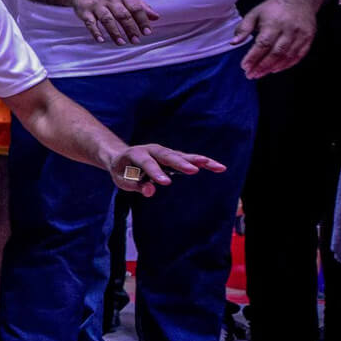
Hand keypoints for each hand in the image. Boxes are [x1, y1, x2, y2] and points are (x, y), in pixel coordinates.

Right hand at [70, 0, 157, 44]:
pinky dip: (96, 32)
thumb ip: (140, 7)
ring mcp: (97, 6)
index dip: (142, 20)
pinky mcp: (85, 12)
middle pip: (122, 15)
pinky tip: (101, 40)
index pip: (135, 8)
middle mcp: (110, 0)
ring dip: (115, 32)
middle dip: (130, 28)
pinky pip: (90, 23)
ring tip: (122, 43)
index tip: (147, 32)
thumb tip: (156, 17)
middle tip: (136, 40)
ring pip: (107, 19)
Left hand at [107, 144, 224, 196]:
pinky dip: (203, 162)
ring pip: (182, 155)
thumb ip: (135, 185)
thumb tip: (150, 191)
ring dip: (199, 161)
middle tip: (194, 170)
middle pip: (168, 156)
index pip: (147, 163)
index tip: (166, 183)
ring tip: (215, 166)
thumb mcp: (122, 180)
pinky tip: (218, 167)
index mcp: (136, 154)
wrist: (121, 157)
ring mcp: (164, 152)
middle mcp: (152, 149)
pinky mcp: (174, 156)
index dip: (156, 172)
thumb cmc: (122, 171)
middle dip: (181, 163)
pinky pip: (189, 159)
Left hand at [232, 0, 315, 77]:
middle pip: (275, 53)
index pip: (263, 44)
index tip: (244, 66)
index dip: (253, 57)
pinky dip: (287, 65)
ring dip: (273, 68)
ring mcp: (301, 34)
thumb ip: (243, 28)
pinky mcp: (308, 38)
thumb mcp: (255, 14)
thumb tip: (233, 43)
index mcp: (274, 23)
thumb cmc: (273, 8)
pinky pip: (299, 55)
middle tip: (250, 75)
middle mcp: (289, 29)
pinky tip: (275, 69)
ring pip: (287, 56)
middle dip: (262, 66)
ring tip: (260, 74)